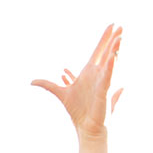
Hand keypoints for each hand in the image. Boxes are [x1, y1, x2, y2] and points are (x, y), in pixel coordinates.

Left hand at [31, 23, 122, 139]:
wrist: (86, 126)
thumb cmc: (77, 111)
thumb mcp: (59, 93)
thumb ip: (47, 85)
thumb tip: (32, 81)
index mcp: (90, 71)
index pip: (99, 51)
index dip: (104, 39)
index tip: (111, 26)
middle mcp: (99, 73)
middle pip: (107, 52)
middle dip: (113, 39)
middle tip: (120, 26)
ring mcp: (103, 80)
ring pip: (111, 61)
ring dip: (115, 49)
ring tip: (120, 38)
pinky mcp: (105, 89)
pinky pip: (109, 75)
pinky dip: (111, 66)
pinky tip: (114, 55)